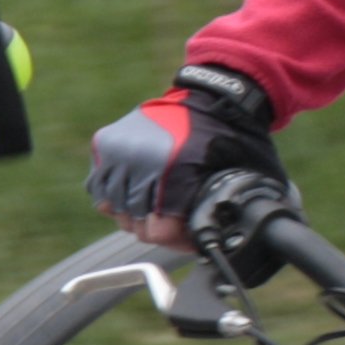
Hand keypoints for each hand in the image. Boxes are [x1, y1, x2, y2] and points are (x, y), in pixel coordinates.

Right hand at [87, 64, 282, 251]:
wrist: (216, 97)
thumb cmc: (233, 139)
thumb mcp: (244, 178)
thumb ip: (233, 211)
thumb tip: (237, 248)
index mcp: (174, 173)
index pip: (156, 233)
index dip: (176, 240)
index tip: (189, 236)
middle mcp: (140, 162)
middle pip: (135, 224)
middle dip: (159, 227)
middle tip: (177, 219)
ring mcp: (119, 151)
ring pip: (114, 209)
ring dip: (135, 211)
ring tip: (159, 202)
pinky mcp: (105, 144)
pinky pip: (100, 187)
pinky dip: (117, 194)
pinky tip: (139, 190)